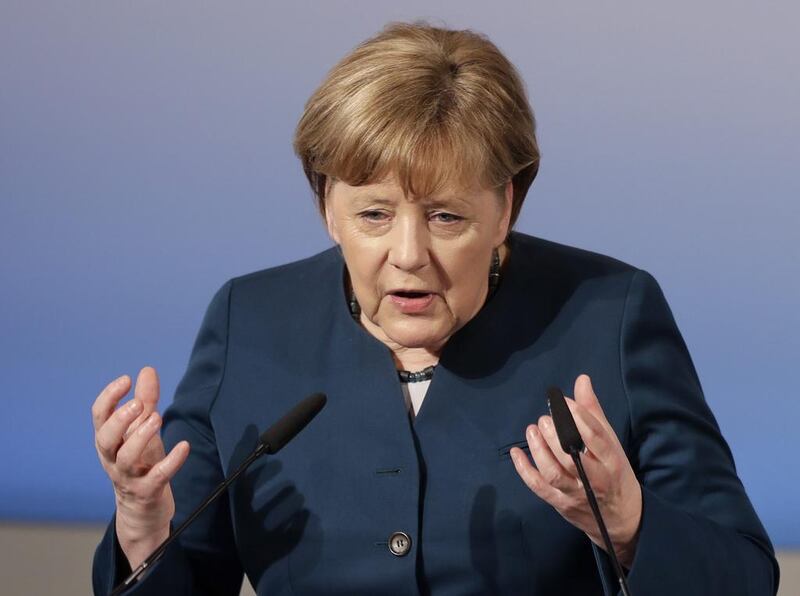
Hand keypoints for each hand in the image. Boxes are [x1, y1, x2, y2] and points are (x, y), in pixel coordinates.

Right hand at [92, 366, 189, 568]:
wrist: (142, 510)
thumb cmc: (140, 464)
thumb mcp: (142, 431)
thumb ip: (145, 401)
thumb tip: (146, 370)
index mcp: (109, 441)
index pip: (99, 417)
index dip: (109, 397)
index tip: (125, 380)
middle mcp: (112, 459)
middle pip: (105, 438)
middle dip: (120, 420)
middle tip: (139, 404)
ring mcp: (128, 477)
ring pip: (125, 458)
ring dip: (140, 437)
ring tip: (158, 418)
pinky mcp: (147, 492)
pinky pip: (157, 477)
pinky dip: (171, 462)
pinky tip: (184, 446)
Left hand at [510, 374, 641, 566]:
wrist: (621, 520)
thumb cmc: (615, 474)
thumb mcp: (611, 444)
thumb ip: (593, 413)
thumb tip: (581, 380)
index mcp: (611, 461)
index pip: (595, 437)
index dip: (577, 417)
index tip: (563, 402)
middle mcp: (594, 479)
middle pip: (572, 456)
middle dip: (555, 434)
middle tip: (545, 419)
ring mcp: (575, 493)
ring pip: (554, 473)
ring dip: (539, 450)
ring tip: (532, 430)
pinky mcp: (559, 504)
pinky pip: (538, 487)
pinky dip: (524, 470)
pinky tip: (515, 452)